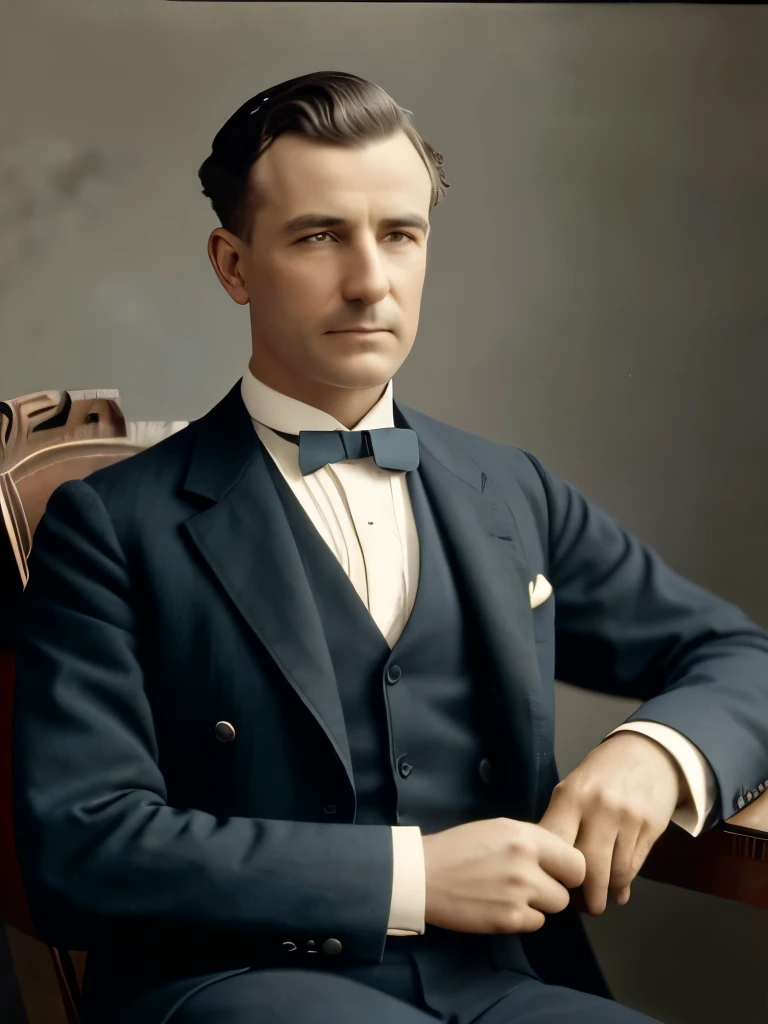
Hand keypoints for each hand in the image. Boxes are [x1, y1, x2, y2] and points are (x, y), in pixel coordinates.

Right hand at [422, 816, 585, 934]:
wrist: (423, 874)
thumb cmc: (458, 847)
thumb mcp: (498, 829)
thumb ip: (531, 841)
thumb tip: (559, 858)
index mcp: (525, 837)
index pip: (576, 860)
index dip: (569, 868)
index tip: (557, 871)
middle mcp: (527, 864)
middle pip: (568, 888)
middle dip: (555, 887)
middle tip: (534, 884)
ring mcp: (518, 894)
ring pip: (554, 907)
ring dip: (539, 903)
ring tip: (513, 894)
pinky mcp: (508, 920)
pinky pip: (535, 923)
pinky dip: (523, 918)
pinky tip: (502, 906)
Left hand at [538, 732, 682, 914]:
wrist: (648, 752)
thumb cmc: (602, 774)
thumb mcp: (575, 788)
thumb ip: (564, 824)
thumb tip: (556, 870)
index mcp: (571, 796)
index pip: (555, 845)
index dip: (552, 871)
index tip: (552, 885)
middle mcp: (598, 807)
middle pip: (586, 866)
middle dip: (582, 895)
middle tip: (580, 906)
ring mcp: (627, 817)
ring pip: (613, 872)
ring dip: (605, 894)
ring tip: (597, 902)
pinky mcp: (651, 826)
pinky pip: (634, 865)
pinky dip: (624, 883)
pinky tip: (618, 890)